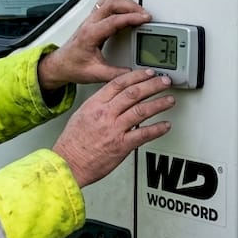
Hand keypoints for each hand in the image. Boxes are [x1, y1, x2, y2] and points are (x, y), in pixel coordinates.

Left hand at [37, 0, 151, 91]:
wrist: (59, 65)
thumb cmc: (72, 67)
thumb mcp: (95, 74)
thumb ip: (115, 74)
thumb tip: (132, 73)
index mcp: (90, 35)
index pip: (114, 20)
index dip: (132, 17)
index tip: (145, 19)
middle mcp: (89, 24)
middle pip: (111, 3)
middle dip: (131, 6)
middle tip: (145, 14)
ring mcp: (90, 20)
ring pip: (108, 0)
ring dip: (125, 2)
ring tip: (138, 11)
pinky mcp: (92, 20)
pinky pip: (105, 4)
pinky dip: (118, 3)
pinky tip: (126, 10)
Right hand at [52, 69, 174, 186]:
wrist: (68, 164)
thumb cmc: (73, 144)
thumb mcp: (81, 115)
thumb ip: (99, 105)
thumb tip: (114, 99)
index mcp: (95, 105)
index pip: (119, 83)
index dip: (136, 76)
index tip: (148, 73)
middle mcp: (105, 114)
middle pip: (133, 93)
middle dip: (152, 85)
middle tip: (164, 82)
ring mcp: (114, 129)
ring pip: (141, 110)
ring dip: (159, 104)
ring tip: (169, 100)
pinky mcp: (121, 146)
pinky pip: (143, 134)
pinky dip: (157, 129)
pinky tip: (166, 126)